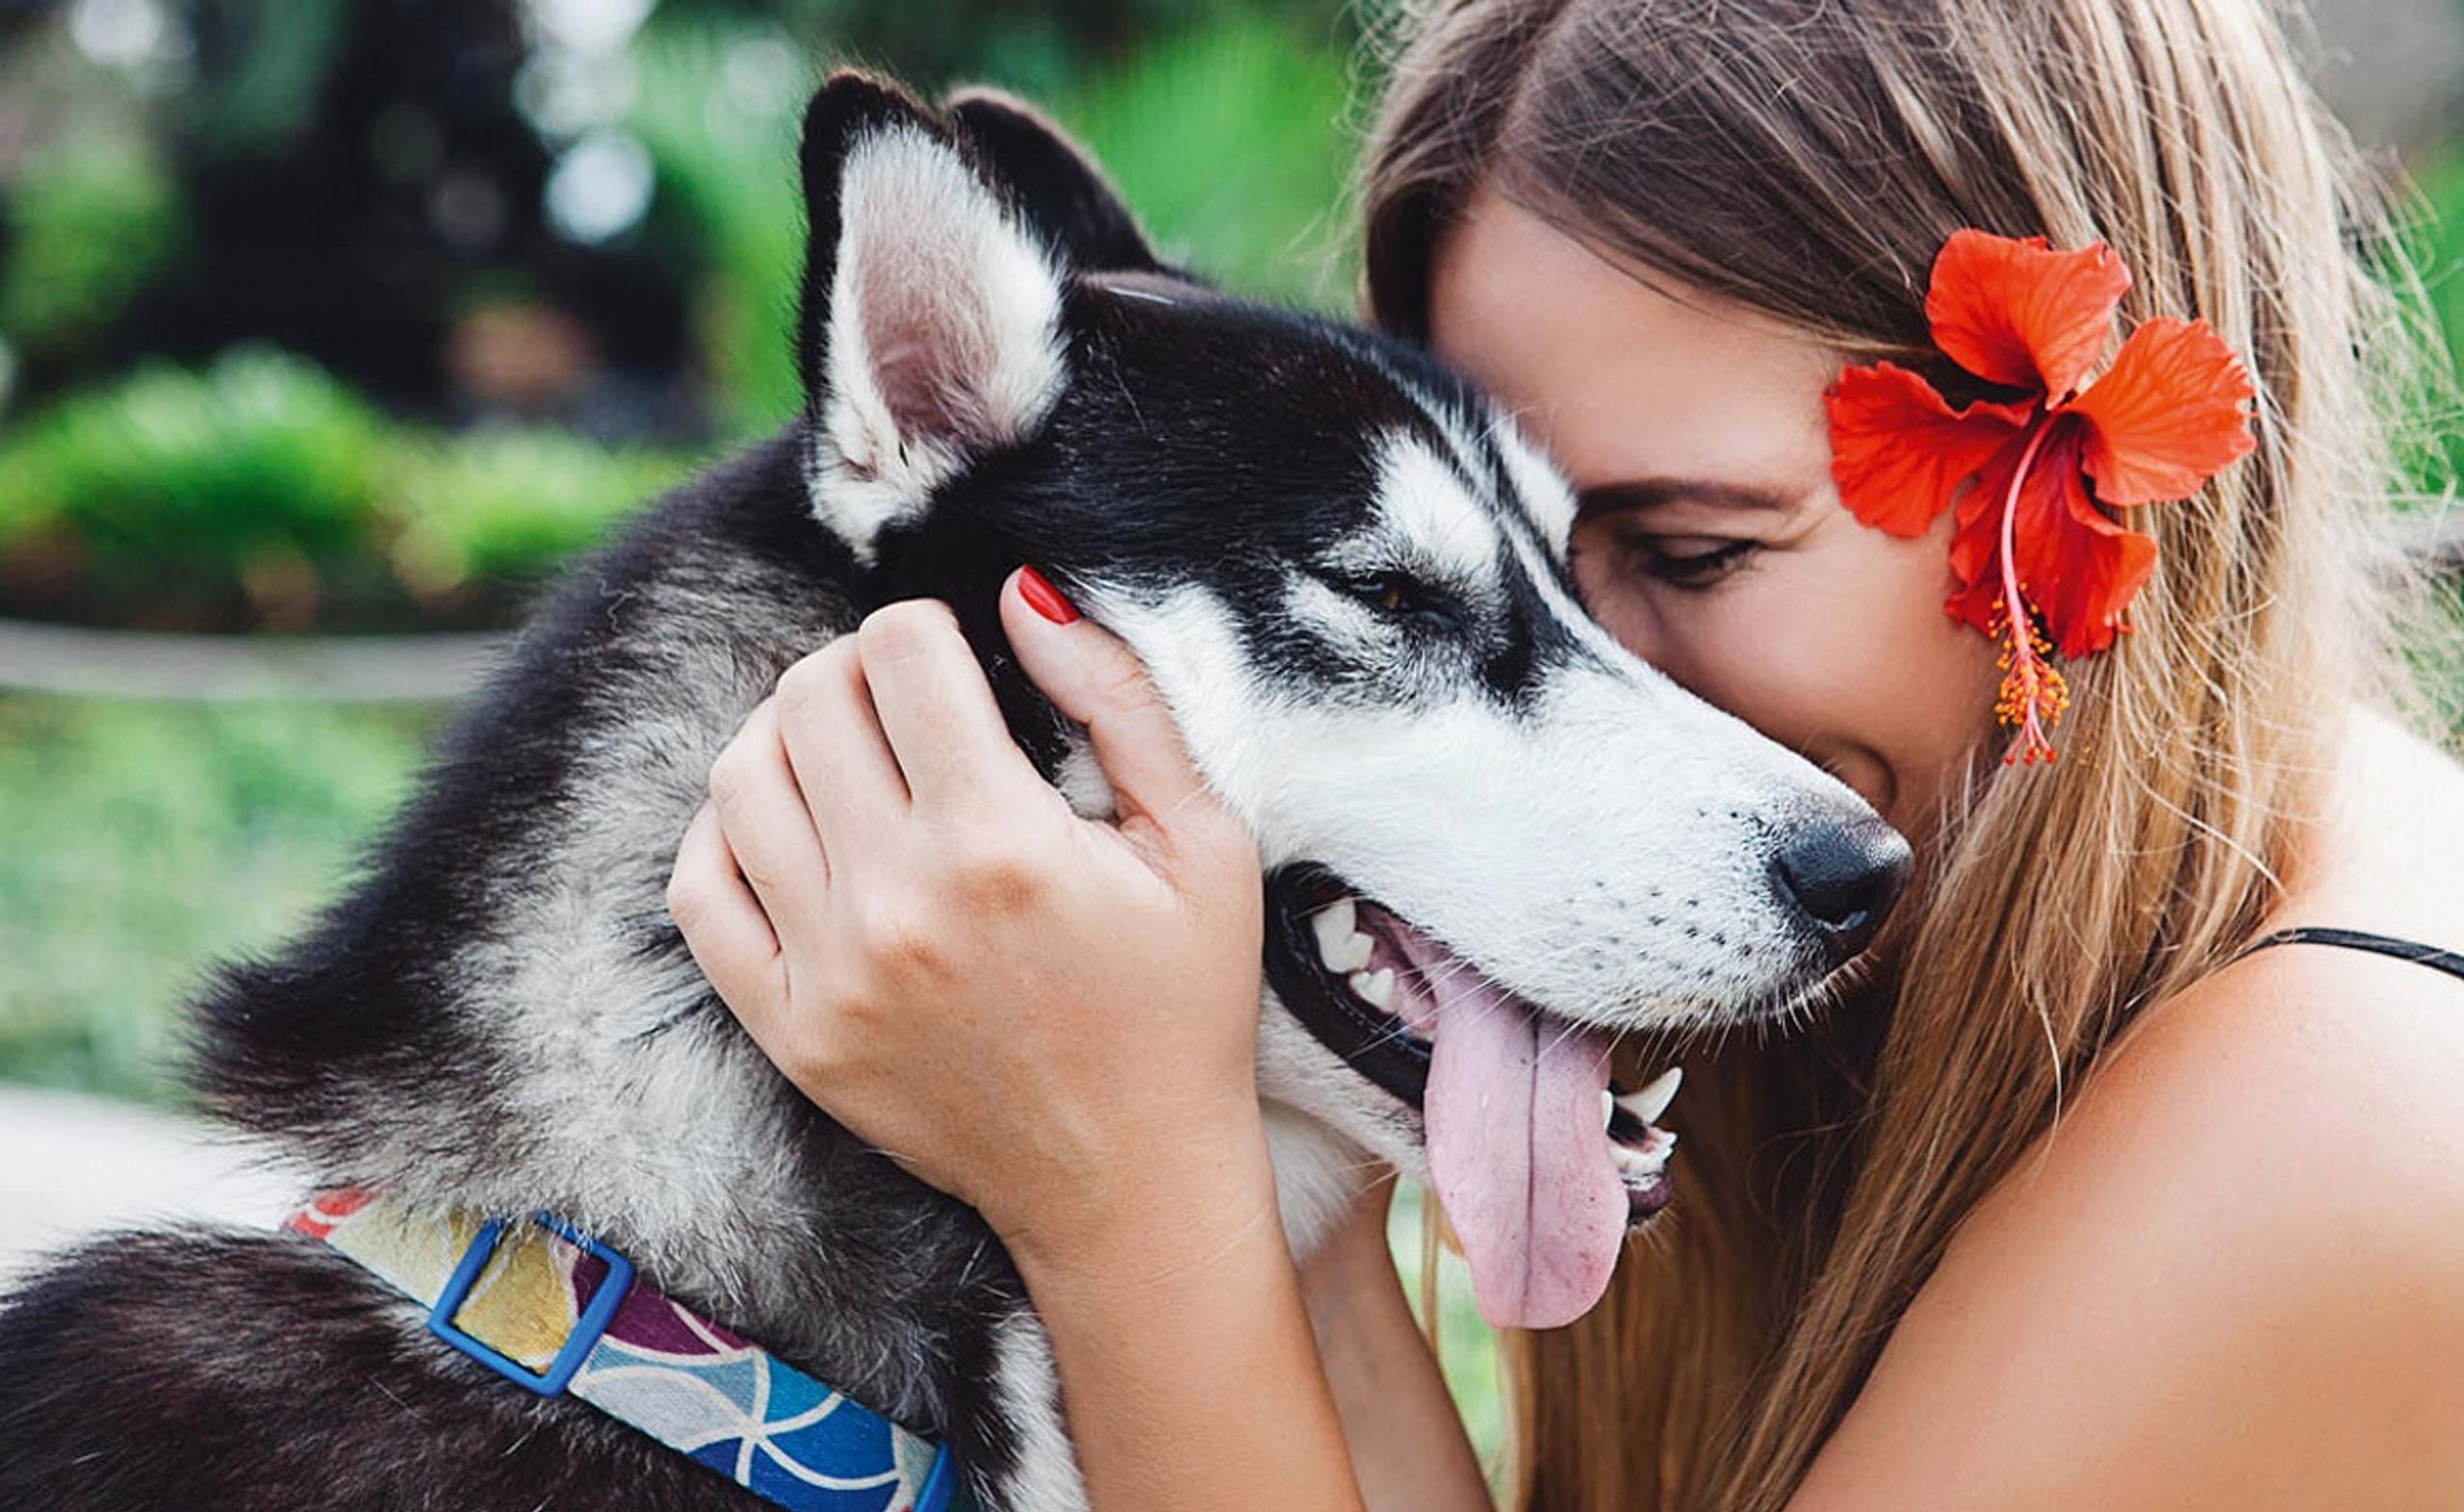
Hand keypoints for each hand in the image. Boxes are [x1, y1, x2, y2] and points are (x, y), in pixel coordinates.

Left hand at [666, 568, 1269, 1279]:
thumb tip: (1023, 594)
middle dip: (856, 670)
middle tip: (905, 702)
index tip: (959, 660)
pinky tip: (790, 828)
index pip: (899, 650)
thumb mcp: (1202, 841)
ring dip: (786, 736)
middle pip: (809, 699)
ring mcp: (830, 975)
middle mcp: (898, 905)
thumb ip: (1122, 701)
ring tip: (848, 755)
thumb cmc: (1181, 1002)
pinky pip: (701, 893)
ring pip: (739, 779)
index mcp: (1003, 843)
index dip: (927, 627)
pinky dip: (725, 834)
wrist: (1128, 1180)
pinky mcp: (791, 1033)